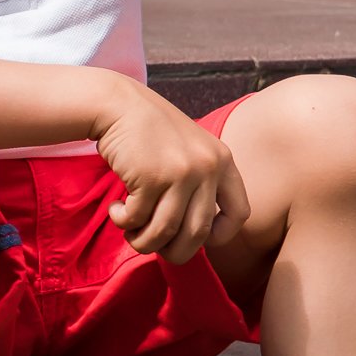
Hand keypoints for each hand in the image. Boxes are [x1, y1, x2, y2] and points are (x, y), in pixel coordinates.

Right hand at [91, 80, 248, 263]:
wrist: (118, 104)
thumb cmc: (150, 132)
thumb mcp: (190, 150)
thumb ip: (201, 184)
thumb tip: (195, 237)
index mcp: (223, 161)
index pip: (239, 213)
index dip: (220, 235)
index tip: (196, 237)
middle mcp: (208, 167)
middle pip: (198, 233)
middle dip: (174, 251)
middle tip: (154, 245)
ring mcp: (181, 172)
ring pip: (165, 232)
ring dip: (143, 241)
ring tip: (130, 231)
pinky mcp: (151, 177)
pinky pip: (137, 219)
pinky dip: (124, 222)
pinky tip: (116, 210)